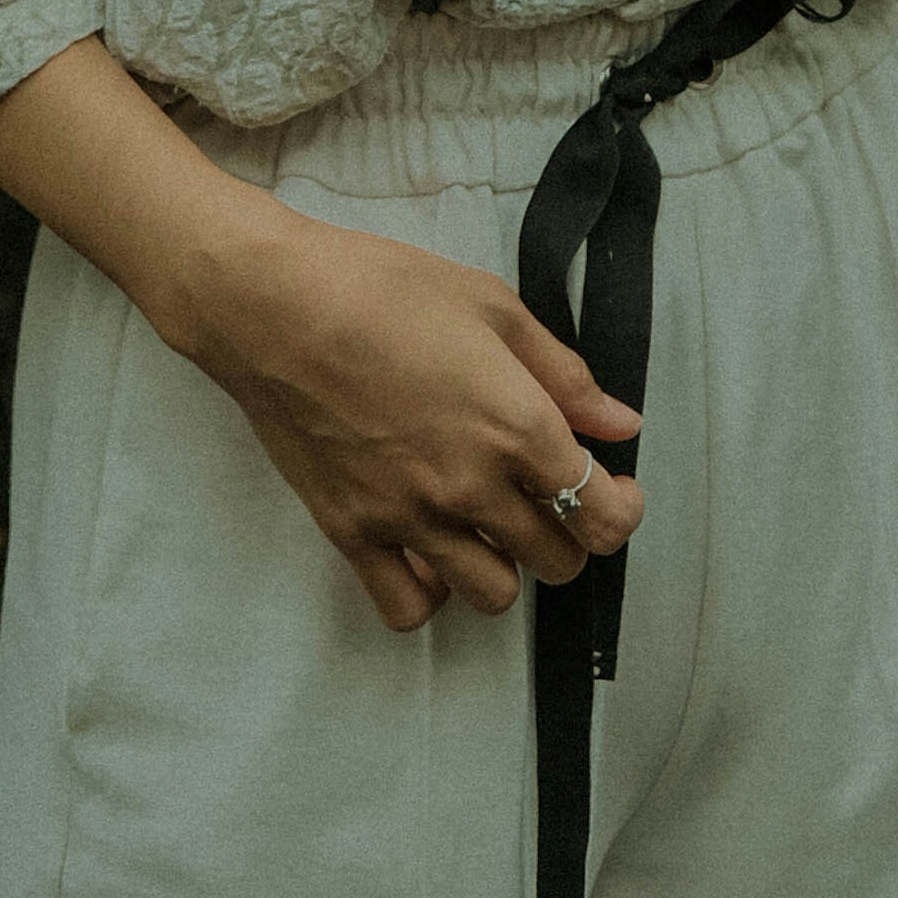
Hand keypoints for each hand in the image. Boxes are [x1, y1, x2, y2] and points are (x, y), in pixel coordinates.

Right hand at [182, 200, 646, 633]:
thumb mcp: (491, 307)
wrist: (275, 307)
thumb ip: (563, 374)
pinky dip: (432, 590)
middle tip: (547, 494)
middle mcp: (472, 487)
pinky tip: (430, 548)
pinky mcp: (354, 535)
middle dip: (568, 531)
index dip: (622, 509)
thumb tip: (620, 424)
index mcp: (516, 426)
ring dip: (506, 563)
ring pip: (495, 594)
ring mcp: (411, 519)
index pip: (602, 513)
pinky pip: (411, 608)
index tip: (615, 489)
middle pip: (557, 560)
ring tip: (489, 520)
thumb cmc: (383, 289)